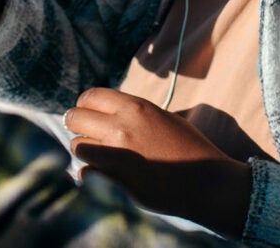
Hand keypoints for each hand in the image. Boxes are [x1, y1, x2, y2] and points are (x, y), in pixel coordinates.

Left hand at [65, 88, 251, 236]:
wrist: (205, 183)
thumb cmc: (190, 149)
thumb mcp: (164, 118)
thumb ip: (134, 113)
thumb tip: (109, 114)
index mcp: (135, 107)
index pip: (90, 96)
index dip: (86, 105)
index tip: (89, 114)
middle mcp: (120, 127)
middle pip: (74, 117)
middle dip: (78, 126)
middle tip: (87, 134)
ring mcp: (115, 155)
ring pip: (77, 146)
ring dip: (85, 151)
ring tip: (99, 156)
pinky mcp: (114, 180)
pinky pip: (85, 172)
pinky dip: (91, 175)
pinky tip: (104, 175)